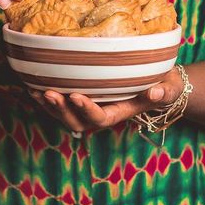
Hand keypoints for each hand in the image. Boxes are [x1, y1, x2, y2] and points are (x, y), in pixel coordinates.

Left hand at [28, 66, 185, 133]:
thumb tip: (154, 93)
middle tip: (49, 94)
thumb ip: (163, 91)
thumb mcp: (169, 87)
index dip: (87, 109)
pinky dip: (48, 97)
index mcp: (119, 112)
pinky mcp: (84, 96)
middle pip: (77, 122)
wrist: (158, 83)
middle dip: (62, 110)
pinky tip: (35, 84)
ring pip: (66, 115)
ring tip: (36, 91)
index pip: (101, 118)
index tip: (76, 95)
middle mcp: (102, 113)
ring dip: (50, 106)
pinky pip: (63, 103)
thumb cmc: (164, 85)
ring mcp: (90, 107)